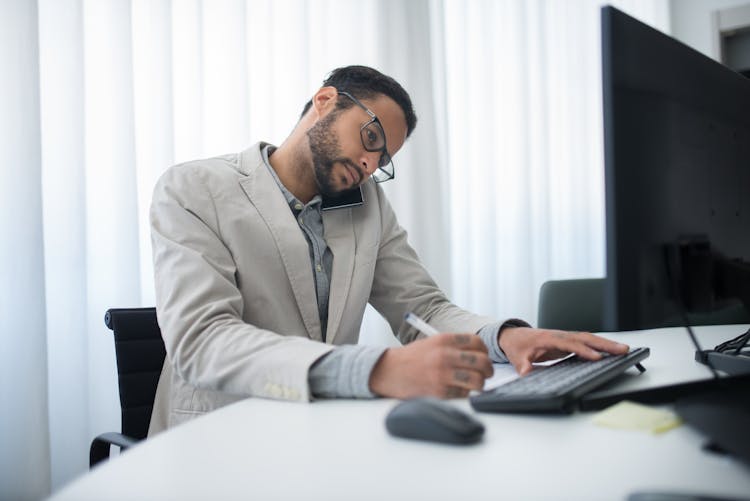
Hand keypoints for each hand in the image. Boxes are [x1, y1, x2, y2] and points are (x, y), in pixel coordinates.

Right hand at [369, 333, 492, 398]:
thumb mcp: (432, 343)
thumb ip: (454, 346)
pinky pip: (464, 394)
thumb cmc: (412, 358)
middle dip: (488, 370)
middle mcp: (444, 355)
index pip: (477, 343)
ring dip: (479, 384)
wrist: (389, 372)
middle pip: (482, 362)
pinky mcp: (439, 392)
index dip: (485, 351)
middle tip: (486, 374)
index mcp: (444, 340)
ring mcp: (442, 375)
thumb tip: (480, 355)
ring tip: (475, 384)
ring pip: (477, 381)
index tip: (484, 357)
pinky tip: (456, 390)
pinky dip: (464, 394)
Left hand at [498, 327, 629, 375]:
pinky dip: (600, 345)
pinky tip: (612, 352)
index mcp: (548, 338)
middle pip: (585, 338)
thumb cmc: (517, 346)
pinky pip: (587, 342)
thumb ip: (522, 366)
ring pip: (589, 338)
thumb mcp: (517, 357)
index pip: (570, 344)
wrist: (514, 336)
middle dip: (604, 344)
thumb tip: (526, 373)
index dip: (584, 350)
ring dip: (606, 343)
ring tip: (625, 350)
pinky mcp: (568, 341)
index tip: (597, 357)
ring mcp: (565, 337)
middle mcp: (560, 335)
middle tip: (623, 350)